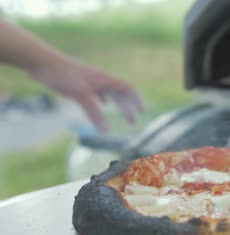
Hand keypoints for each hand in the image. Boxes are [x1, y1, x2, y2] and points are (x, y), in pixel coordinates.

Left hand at [29, 56, 143, 131]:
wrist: (42, 61)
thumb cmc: (63, 75)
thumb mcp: (81, 95)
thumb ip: (94, 113)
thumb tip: (106, 131)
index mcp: (104, 79)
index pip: (127, 89)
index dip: (136, 100)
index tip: (141, 112)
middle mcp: (100, 79)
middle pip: (119, 93)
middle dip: (127, 108)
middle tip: (131, 122)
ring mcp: (90, 80)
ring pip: (109, 93)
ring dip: (117, 104)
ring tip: (121, 115)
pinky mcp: (79, 81)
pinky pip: (97, 92)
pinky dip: (102, 100)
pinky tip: (101, 104)